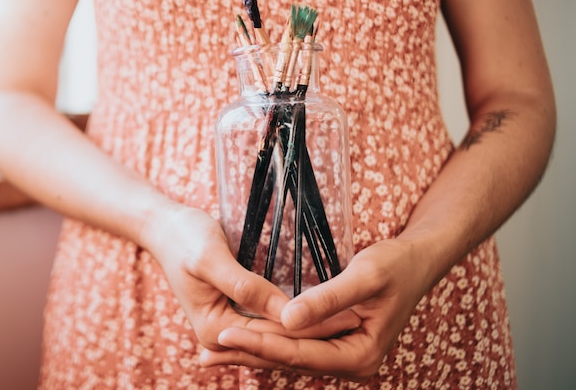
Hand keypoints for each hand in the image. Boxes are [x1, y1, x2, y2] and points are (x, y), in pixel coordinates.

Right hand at [141, 205, 361, 351]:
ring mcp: (230, 324)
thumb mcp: (211, 259)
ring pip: (278, 332)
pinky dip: (297, 319)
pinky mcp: (237, 311)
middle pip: (278, 338)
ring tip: (352, 318)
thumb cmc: (185, 238)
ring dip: (311, 327)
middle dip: (317, 331)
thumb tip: (285, 312)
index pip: (272, 335)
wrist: (166, 228)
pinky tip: (324, 313)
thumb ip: (245, 286)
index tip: (347, 316)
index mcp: (214, 329)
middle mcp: (223, 334)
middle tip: (360, 320)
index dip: (310, 325)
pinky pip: (271, 321)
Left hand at [198, 238, 429, 380]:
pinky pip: (296, 343)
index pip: (300, 353)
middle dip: (248, 355)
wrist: (417, 260)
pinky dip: (268, 339)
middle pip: (290, 360)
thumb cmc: (396, 265)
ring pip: (289, 354)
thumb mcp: (365, 277)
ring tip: (213, 354)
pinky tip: (244, 338)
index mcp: (360, 354)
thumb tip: (286, 321)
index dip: (261, 344)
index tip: (224, 336)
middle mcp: (349, 361)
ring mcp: (341, 352)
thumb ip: (326, 300)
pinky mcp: (334, 340)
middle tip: (205, 354)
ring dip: (253, 351)